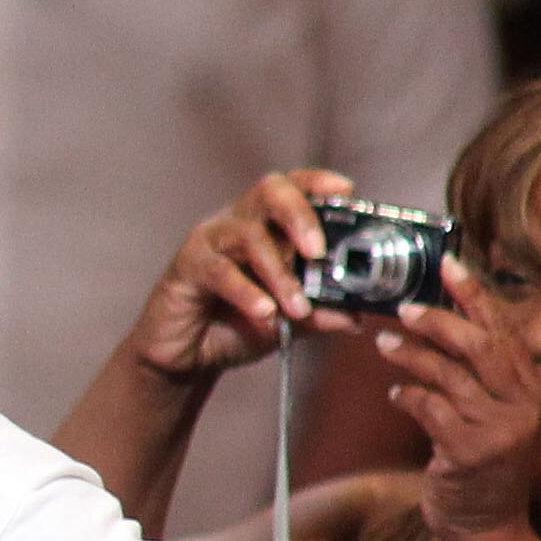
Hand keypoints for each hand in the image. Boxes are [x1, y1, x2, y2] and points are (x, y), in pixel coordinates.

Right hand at [123, 167, 350, 382]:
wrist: (188, 358)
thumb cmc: (236, 326)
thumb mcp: (288, 321)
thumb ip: (320, 313)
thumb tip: (354, 315)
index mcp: (265, 224)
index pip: (292, 186)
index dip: (317, 182)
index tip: (346, 190)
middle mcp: (236, 222)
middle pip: (269, 192)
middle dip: (300, 215)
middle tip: (318, 251)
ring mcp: (209, 241)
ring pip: (249, 236)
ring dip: (279, 272)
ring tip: (298, 307)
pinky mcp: (186, 267)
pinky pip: (221, 271)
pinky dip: (247, 292)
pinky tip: (265, 313)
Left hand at [377, 254, 540, 538]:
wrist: (485, 522)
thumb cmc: (481, 460)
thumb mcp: (493, 413)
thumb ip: (476, 374)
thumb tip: (436, 321)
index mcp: (531, 387)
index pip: (504, 331)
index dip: (476, 295)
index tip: (449, 265)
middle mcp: (522, 404)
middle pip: (482, 346)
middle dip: (441, 321)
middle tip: (405, 307)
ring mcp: (497, 429)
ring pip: (450, 374)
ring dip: (412, 354)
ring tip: (384, 343)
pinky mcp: (468, 451)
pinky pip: (430, 409)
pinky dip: (408, 395)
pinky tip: (396, 393)